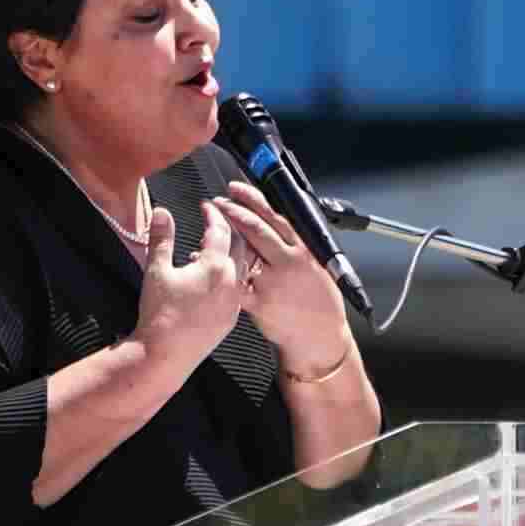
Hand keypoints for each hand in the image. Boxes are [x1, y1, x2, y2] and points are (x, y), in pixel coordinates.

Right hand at [133, 201, 247, 367]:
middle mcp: (231, 282)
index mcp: (215, 266)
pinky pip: (239, 288)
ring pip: (243, 268)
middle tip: (219, 219)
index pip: (220, 230)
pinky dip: (232, 275)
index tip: (207, 206)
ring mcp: (234, 301)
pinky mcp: (232, 318)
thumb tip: (162, 212)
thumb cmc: (160, 315)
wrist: (166, 355)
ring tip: (220, 245)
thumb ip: (161, 238)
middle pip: (240, 246)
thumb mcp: (156, 270)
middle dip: (230, 229)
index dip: (213, 214)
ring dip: (234, 252)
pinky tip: (218, 277)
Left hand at [210, 179, 353, 376]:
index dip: (252, 200)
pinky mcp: (261, 303)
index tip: (235, 188)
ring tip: (207, 231)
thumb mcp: (314, 267)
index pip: (275, 217)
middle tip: (215, 203)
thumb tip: (273, 227)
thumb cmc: (318, 303)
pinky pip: (234, 284)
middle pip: (257, 229)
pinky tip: (203, 262)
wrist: (320, 337)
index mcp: (302, 250)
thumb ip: (292, 248)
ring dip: (221, 239)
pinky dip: (217, 272)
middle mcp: (288, 262)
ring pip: (243, 253)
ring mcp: (274, 282)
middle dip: (232, 212)